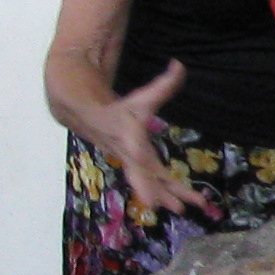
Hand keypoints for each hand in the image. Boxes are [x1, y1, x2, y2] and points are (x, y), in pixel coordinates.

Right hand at [95, 62, 203, 215]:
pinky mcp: (138, 170)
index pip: (138, 154)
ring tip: (183, 209)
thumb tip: (180, 65)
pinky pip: (153, 185)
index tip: (150, 183)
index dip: (143, 167)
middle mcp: (130, 156)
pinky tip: (179, 205)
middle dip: (159, 192)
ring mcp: (133, 166)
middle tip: (176, 207)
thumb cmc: (120, 109)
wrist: (91, 120)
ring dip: (167, 198)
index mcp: (130, 140)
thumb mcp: (142, 97)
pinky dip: (166, 195)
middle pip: (145, 177)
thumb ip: (164, 85)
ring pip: (150, 185)